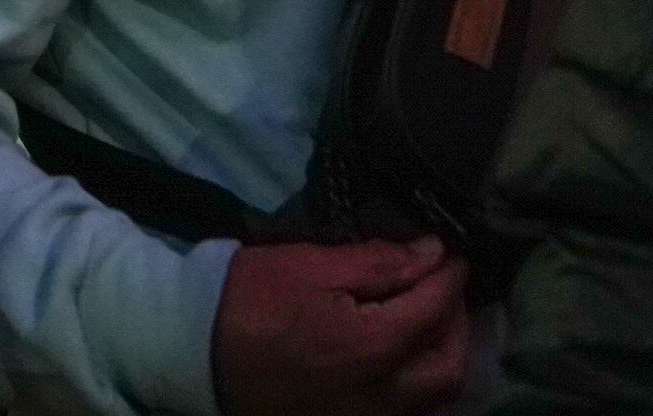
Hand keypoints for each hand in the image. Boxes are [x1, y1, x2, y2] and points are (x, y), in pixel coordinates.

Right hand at [213, 238, 469, 415]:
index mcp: (374, 347)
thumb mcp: (309, 265)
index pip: (433, 307)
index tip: (452, 252)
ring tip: (431, 321)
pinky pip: (410, 410)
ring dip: (444, 354)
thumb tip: (431, 253)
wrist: (196, 354)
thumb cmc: (249, 300)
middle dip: (456, 321)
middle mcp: (384, 395)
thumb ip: (377, 261)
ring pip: (436, 395)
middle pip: (449, 362)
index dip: (448, 275)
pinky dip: (422, 383)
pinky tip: (408, 358)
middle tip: (444, 287)